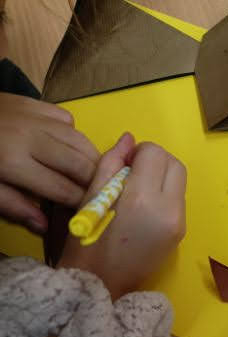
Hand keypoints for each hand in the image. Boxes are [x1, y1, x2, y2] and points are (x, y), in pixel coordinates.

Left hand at [0, 93, 98, 232]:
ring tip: (93, 172)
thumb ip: (13, 205)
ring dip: (91, 158)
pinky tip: (65, 145)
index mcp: (14, 163)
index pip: (62, 188)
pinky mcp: (33, 103)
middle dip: (95, 181)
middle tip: (99, 192)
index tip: (89, 211)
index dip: (80, 202)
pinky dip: (72, 134)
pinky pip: (66, 119)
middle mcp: (31, 138)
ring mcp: (34, 117)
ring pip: (80, 139)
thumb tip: (44, 226)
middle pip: (80, 163)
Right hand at [58, 133, 186, 299]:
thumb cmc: (86, 243)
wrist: (101, 286)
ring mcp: (179, 222)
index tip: (125, 164)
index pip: (155, 153)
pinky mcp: (182, 233)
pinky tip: (144, 207)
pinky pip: (179, 200)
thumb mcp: (91, 198)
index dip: (139, 152)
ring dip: (162, 177)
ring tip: (137, 191)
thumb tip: (128, 138)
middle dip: (156, 161)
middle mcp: (168, 209)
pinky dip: (165, 194)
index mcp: (142, 198)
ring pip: (180, 181)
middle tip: (133, 172)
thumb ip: (111, 163)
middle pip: (175, 164)